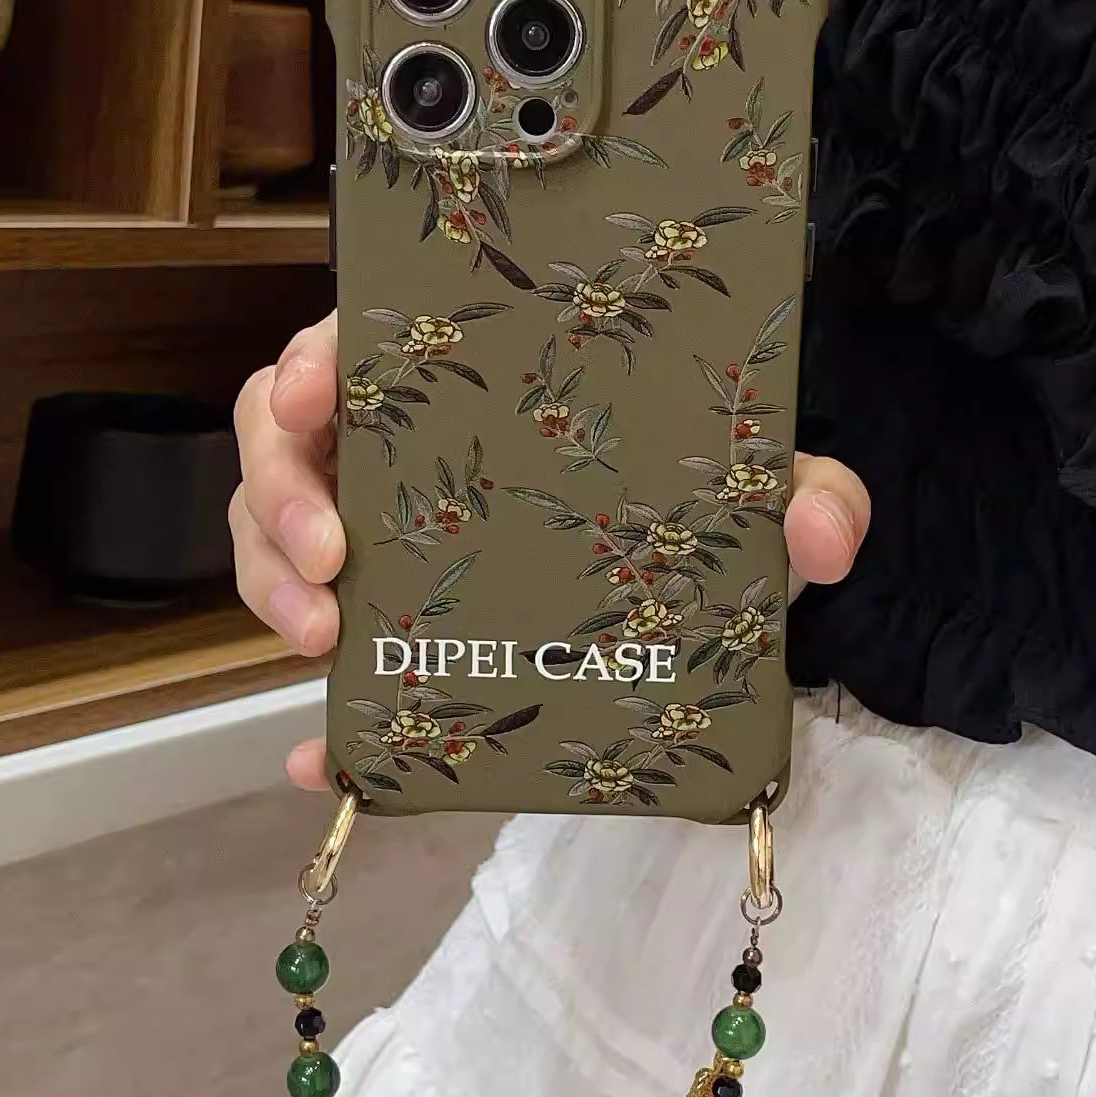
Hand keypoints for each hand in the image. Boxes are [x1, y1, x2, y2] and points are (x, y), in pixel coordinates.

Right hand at [230, 313, 873, 791]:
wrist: (700, 591)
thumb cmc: (697, 494)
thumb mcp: (752, 485)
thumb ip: (801, 491)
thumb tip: (820, 533)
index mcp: (461, 373)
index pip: (352, 334)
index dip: (310, 357)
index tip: (314, 392)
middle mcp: (398, 442)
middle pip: (282, 437)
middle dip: (278, 495)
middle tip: (329, 561)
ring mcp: (377, 531)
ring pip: (275, 539)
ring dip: (275, 590)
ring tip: (326, 647)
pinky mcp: (386, 624)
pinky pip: (329, 660)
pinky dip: (319, 718)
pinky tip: (326, 762)